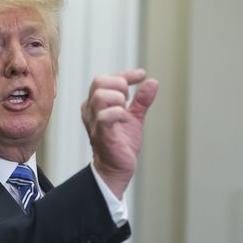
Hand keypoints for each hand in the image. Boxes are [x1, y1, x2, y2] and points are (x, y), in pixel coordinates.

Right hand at [81, 69, 157, 198]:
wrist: (117, 168)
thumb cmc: (121, 143)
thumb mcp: (133, 117)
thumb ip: (141, 100)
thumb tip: (152, 82)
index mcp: (94, 104)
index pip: (104, 79)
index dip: (125, 74)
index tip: (142, 75)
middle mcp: (90, 110)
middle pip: (98, 81)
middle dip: (120, 85)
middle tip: (129, 100)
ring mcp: (93, 121)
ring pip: (100, 95)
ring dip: (119, 98)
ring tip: (126, 111)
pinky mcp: (101, 133)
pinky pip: (105, 116)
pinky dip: (120, 113)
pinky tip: (125, 121)